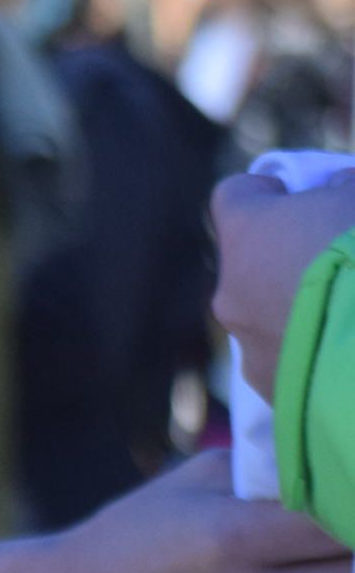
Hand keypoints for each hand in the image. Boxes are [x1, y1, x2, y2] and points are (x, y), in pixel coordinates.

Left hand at [213, 168, 354, 382]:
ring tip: (348, 310)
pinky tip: (345, 347)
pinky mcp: (269, 384)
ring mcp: (245, 342)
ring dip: (297, 307)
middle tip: (339, 260)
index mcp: (248, 231)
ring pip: (265, 314)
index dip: (266, 192)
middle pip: (251, 261)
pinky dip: (310, 349)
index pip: (234, 195)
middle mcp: (230, 288)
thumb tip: (334, 189)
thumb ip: (343, 188)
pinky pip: (283, 358)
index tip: (296, 195)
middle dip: (289, 256)